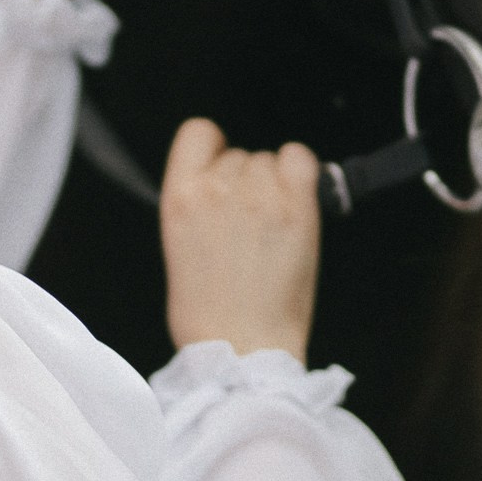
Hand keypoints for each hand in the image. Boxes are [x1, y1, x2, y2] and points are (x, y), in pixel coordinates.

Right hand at [160, 118, 321, 361]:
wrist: (240, 348)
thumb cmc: (208, 313)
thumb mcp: (180, 245)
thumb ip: (198, 204)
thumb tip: (223, 186)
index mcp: (179, 196)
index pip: (197, 132)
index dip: (213, 148)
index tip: (220, 168)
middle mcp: (217, 187)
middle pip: (240, 154)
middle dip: (247, 183)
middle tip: (251, 226)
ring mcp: (259, 195)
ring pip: (269, 161)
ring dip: (275, 186)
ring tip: (272, 229)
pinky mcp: (296, 208)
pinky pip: (301, 159)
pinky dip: (302, 174)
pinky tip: (297, 203)